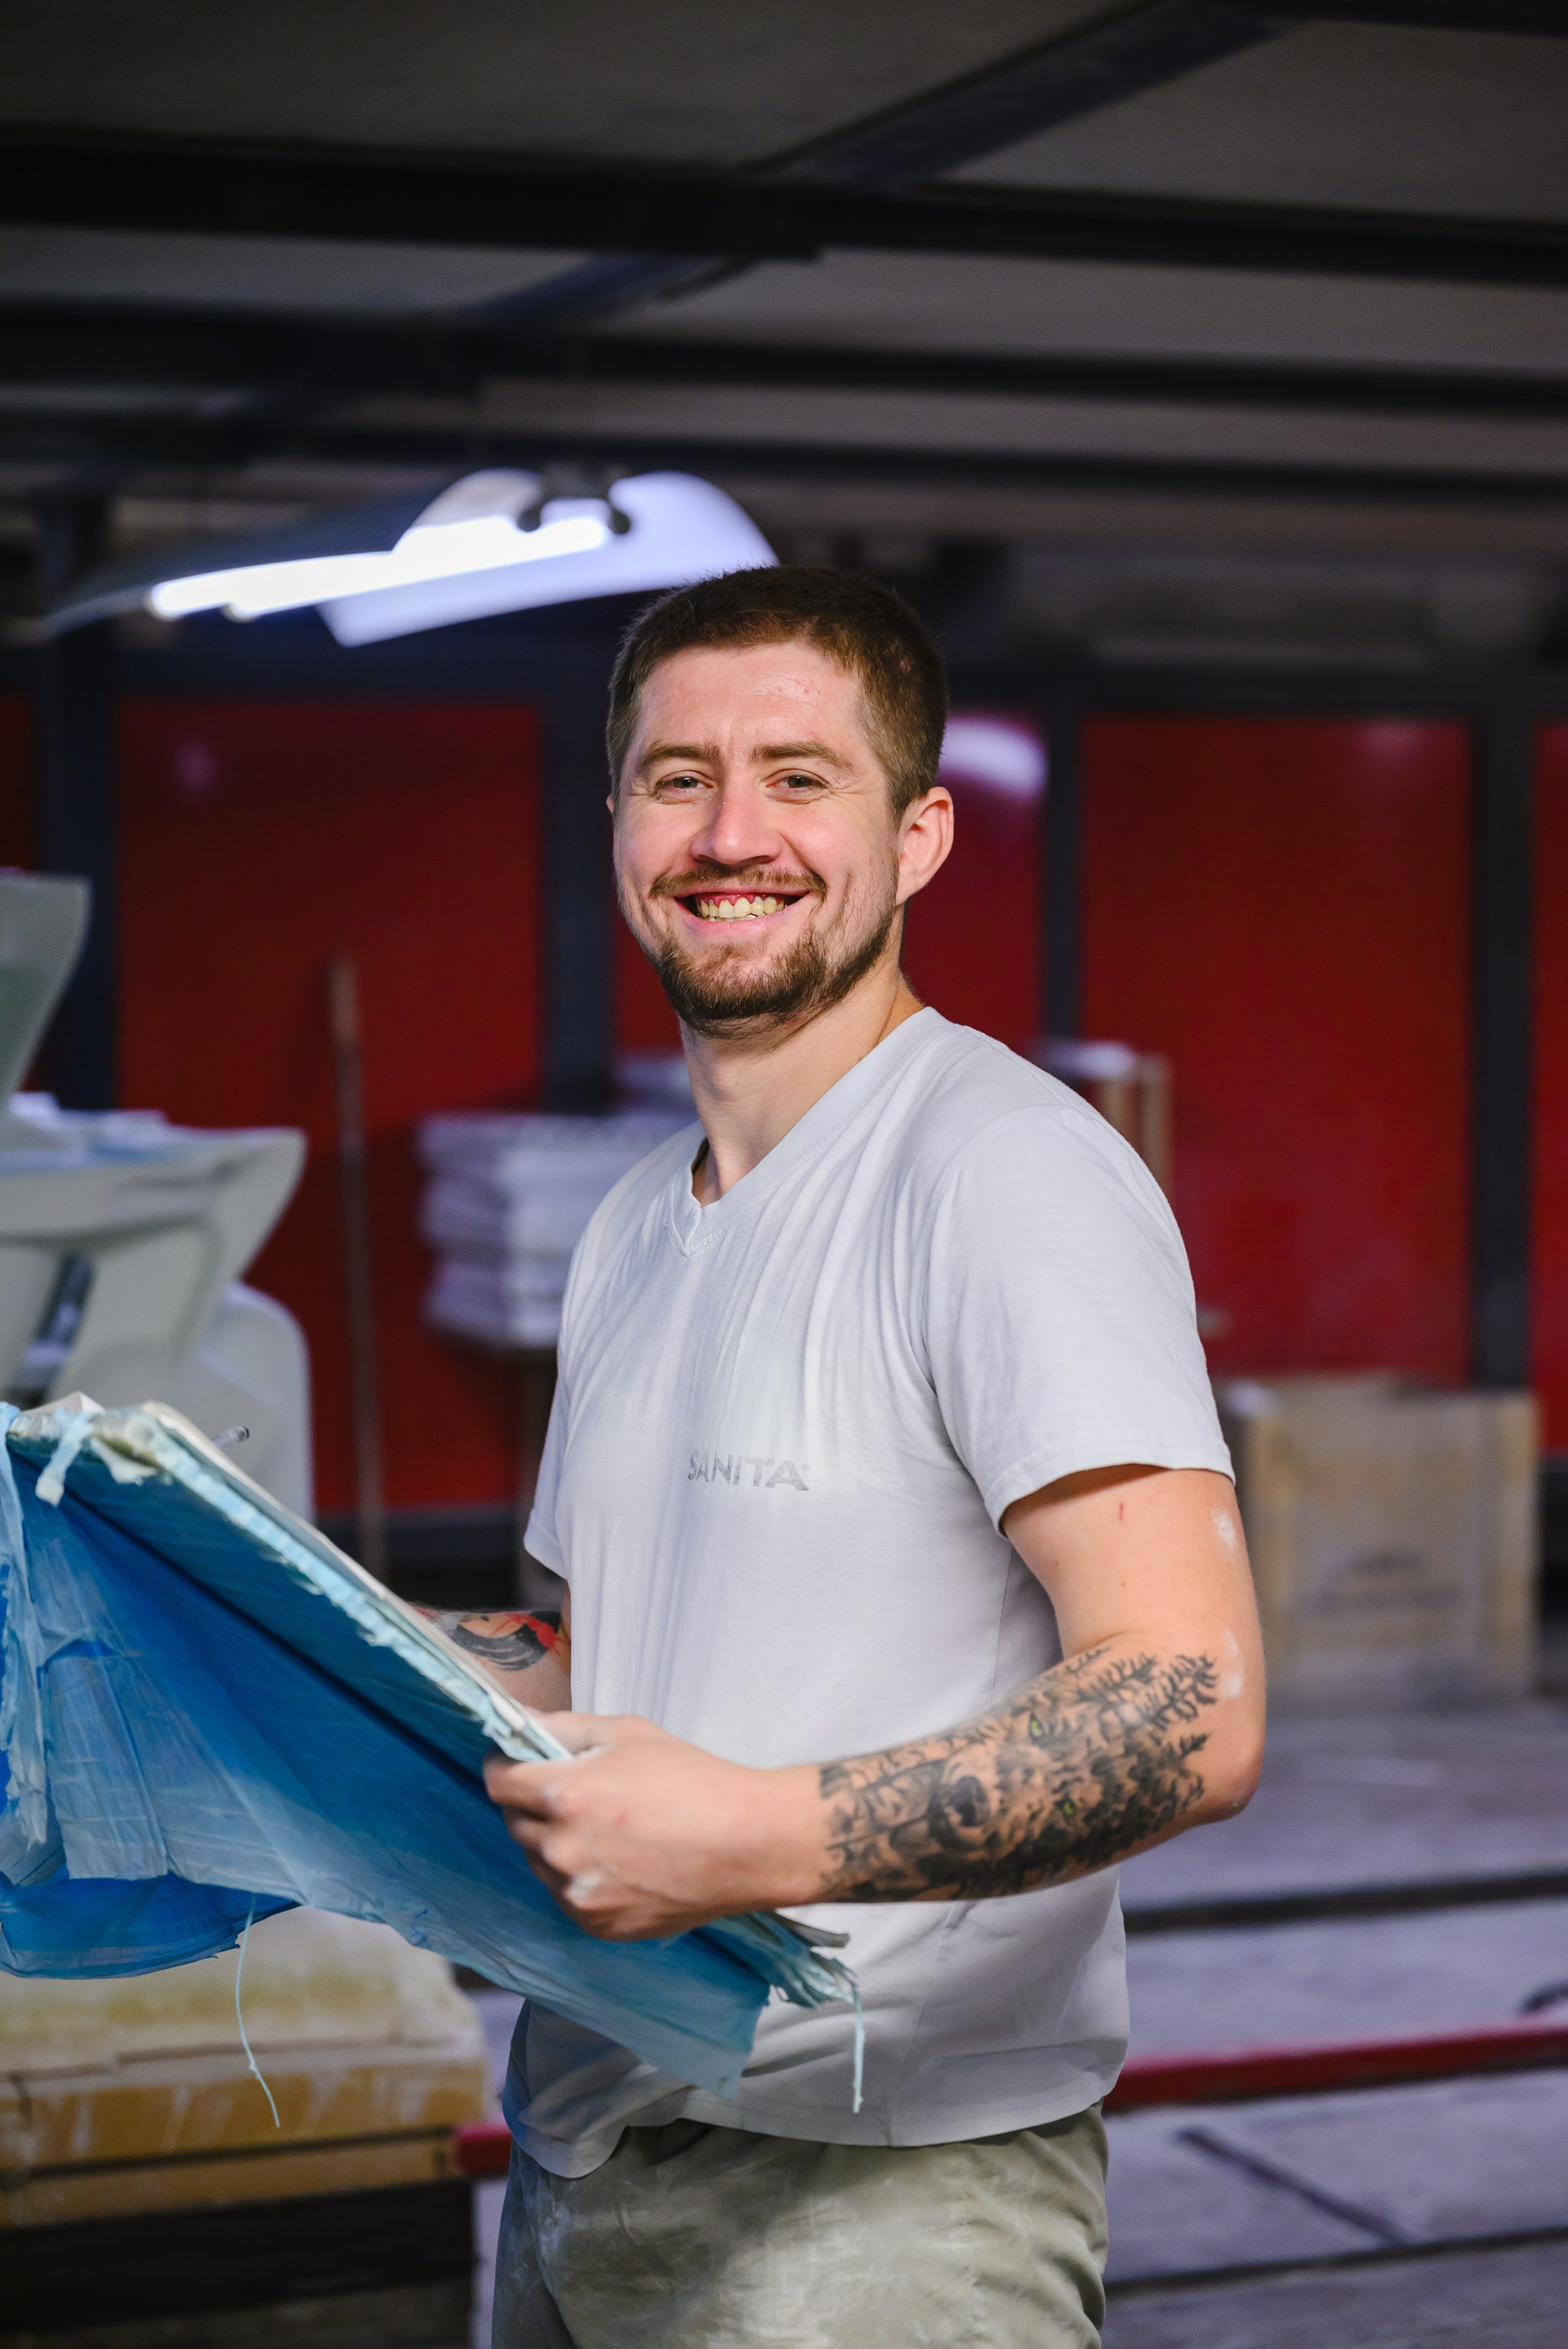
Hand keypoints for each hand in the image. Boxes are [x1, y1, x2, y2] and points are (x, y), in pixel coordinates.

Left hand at [483, 1713, 822, 1938]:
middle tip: (572, 1794)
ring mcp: (578, 1894)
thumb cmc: (694, 1781)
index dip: (504, 1767)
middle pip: (515, 1823)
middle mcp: (562, 1850)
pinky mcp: (597, 1925)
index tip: (516, 1763)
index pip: (498, 1783)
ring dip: (555, 1843)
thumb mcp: (629, 1734)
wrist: (746, 1844)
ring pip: (540, 1862)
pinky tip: (618, 1860)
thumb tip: (521, 1722)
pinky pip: (566, 1896)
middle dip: (532, 1804)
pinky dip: (579, 1878)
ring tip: (604, 1829)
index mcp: (566, 1796)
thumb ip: (566, 1728)